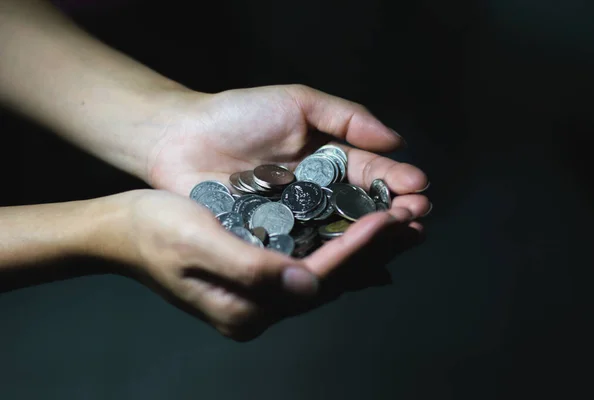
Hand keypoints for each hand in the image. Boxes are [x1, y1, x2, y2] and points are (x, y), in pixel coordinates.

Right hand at [97, 190, 426, 340]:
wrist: (121, 230)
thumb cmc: (154, 230)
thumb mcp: (197, 244)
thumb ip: (250, 268)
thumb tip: (307, 283)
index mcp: (247, 306)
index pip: (318, 278)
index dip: (357, 248)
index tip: (389, 218)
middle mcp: (261, 307)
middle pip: (333, 280)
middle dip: (376, 250)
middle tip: (416, 221)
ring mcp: (263, 294)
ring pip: (330, 272)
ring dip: (368, 249)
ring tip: (405, 226)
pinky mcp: (262, 275)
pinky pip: (315, 264)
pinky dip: (344, 247)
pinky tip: (367, 236)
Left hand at [147, 85, 430, 276]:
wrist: (180, 138)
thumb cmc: (237, 115)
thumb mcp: (298, 103)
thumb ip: (346, 117)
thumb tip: (396, 139)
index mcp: (329, 162)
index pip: (370, 174)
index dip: (395, 181)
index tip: (418, 189)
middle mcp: (319, 195)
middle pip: (363, 210)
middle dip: (392, 215)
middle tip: (416, 220)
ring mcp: (298, 221)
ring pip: (341, 235)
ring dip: (371, 241)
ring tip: (398, 242)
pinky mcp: (273, 242)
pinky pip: (306, 253)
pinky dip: (331, 260)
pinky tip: (357, 267)